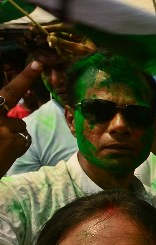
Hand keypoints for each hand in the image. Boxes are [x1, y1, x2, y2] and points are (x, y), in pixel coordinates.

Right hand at [0, 61, 41, 175]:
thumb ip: (1, 114)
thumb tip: (7, 106)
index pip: (6, 92)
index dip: (22, 77)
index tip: (36, 63)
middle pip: (8, 98)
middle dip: (23, 79)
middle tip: (37, 63)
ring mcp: (4, 128)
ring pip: (18, 125)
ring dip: (12, 133)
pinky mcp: (14, 142)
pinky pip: (22, 140)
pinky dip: (17, 146)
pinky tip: (4, 154)